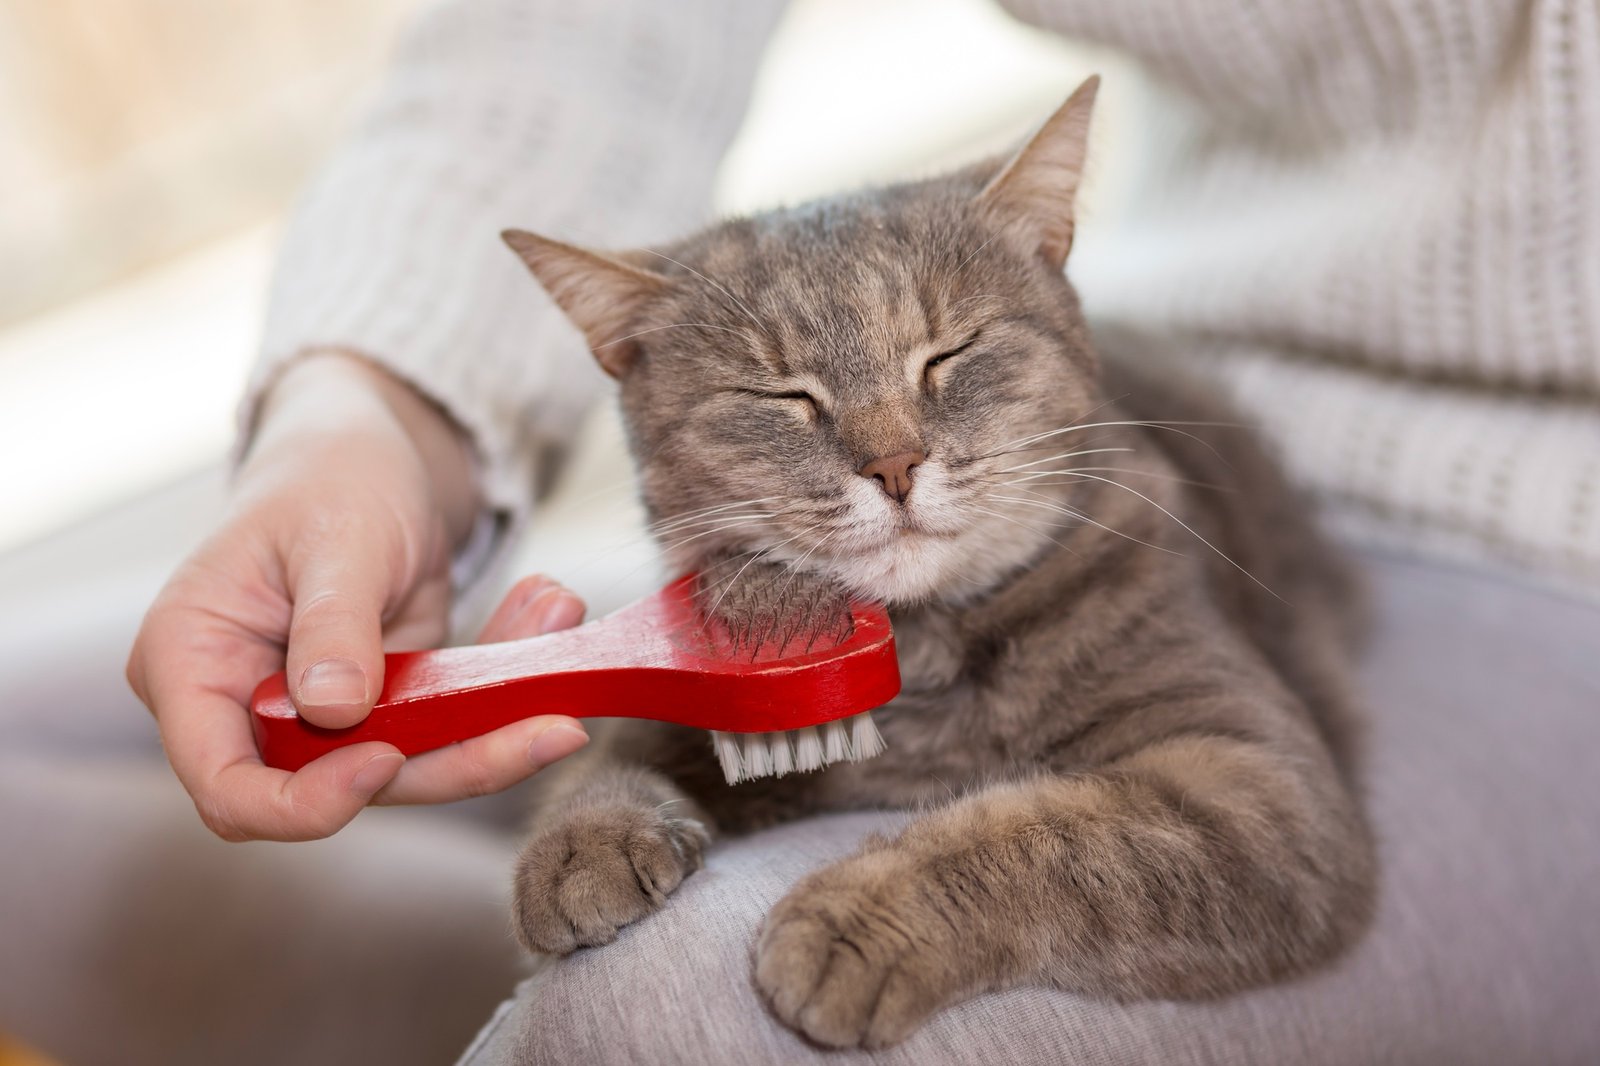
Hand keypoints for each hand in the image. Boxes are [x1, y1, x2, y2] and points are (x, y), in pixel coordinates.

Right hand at [127, 353, 589, 840]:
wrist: (370, 450)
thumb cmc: (327, 476)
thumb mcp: (334, 535)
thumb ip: (332, 623)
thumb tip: (334, 711)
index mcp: (191, 667)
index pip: (227, 787)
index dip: (302, 802)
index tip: (384, 759)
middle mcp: (247, 708)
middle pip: (341, 789)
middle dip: (456, 762)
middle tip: (554, 726)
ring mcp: (322, 717)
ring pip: (413, 769)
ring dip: (503, 720)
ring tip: (560, 624)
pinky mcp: (388, 710)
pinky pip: (451, 725)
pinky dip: (509, 681)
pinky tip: (551, 612)